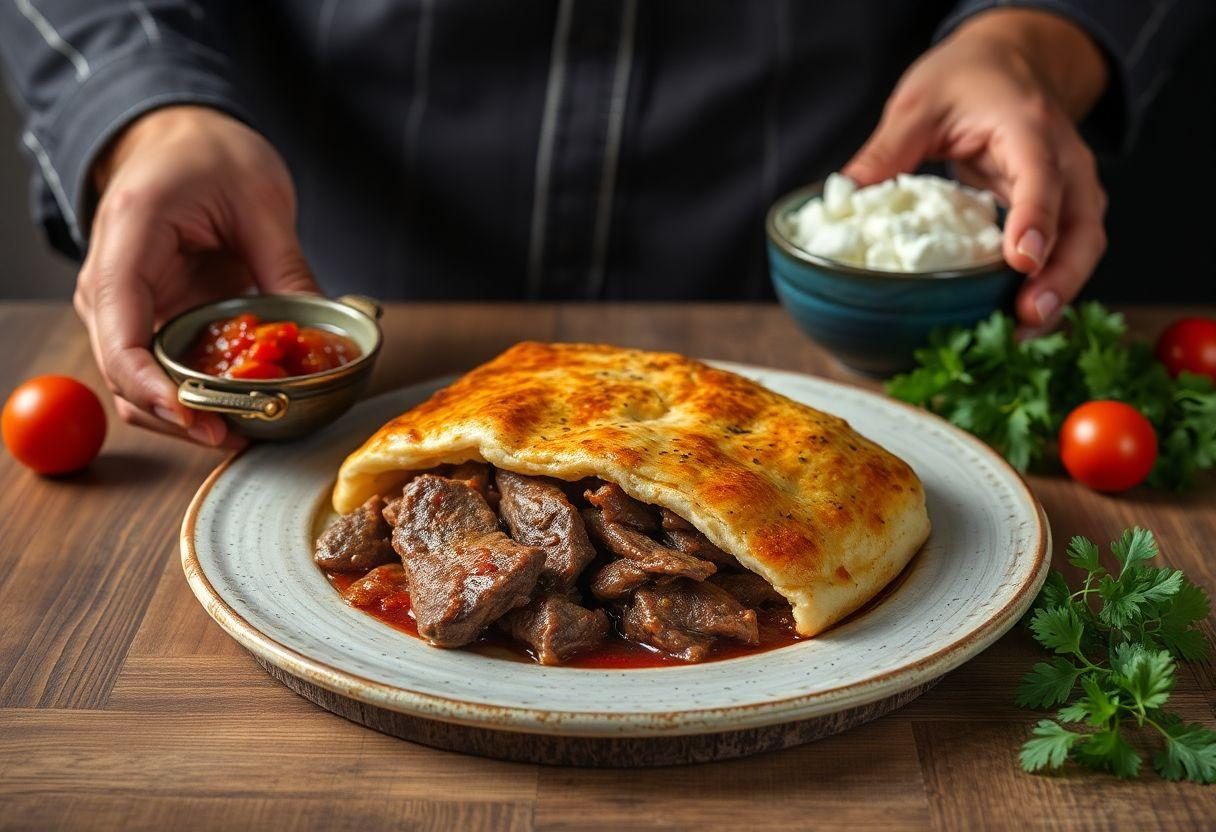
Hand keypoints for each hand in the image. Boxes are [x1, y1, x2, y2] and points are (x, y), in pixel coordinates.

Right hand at [75, 105, 317, 444]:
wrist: (181, 137)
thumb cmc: (210, 153)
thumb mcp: (261, 199)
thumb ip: (284, 266)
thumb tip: (320, 330)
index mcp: (130, 242)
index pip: (120, 335)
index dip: (152, 387)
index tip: (197, 415)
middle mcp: (111, 283)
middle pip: (123, 374)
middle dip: (177, 414)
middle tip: (238, 435)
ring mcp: (125, 307)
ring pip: (137, 383)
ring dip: (185, 414)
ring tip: (244, 430)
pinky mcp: (150, 319)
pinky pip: (162, 370)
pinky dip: (194, 395)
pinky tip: (238, 409)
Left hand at [843, 9, 1109, 332]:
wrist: (1007, 64)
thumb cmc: (965, 80)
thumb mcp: (917, 105)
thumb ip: (884, 153)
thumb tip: (843, 202)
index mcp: (1028, 127)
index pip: (1041, 176)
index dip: (1034, 219)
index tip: (1021, 260)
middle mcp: (1063, 161)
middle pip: (1080, 224)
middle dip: (1060, 276)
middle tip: (1028, 317)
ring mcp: (1068, 189)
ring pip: (1081, 246)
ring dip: (1058, 292)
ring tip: (1019, 334)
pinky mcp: (1058, 212)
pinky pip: (1064, 254)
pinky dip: (1047, 288)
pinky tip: (1015, 321)